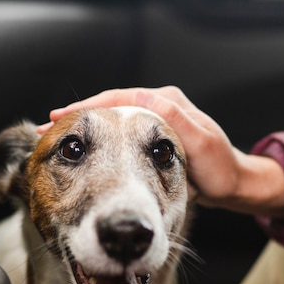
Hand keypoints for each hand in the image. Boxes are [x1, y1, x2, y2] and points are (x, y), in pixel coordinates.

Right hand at [39, 86, 283, 215]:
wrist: (234, 184)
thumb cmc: (220, 170)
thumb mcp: (201, 146)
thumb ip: (175, 122)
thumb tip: (146, 99)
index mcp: (168, 101)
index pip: (120, 98)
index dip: (88, 108)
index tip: (61, 118)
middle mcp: (160, 104)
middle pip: (111, 105)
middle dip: (79, 116)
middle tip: (49, 127)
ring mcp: (155, 121)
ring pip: (112, 119)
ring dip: (87, 128)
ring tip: (60, 137)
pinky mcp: (152, 138)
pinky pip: (120, 133)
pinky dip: (100, 138)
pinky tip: (85, 148)